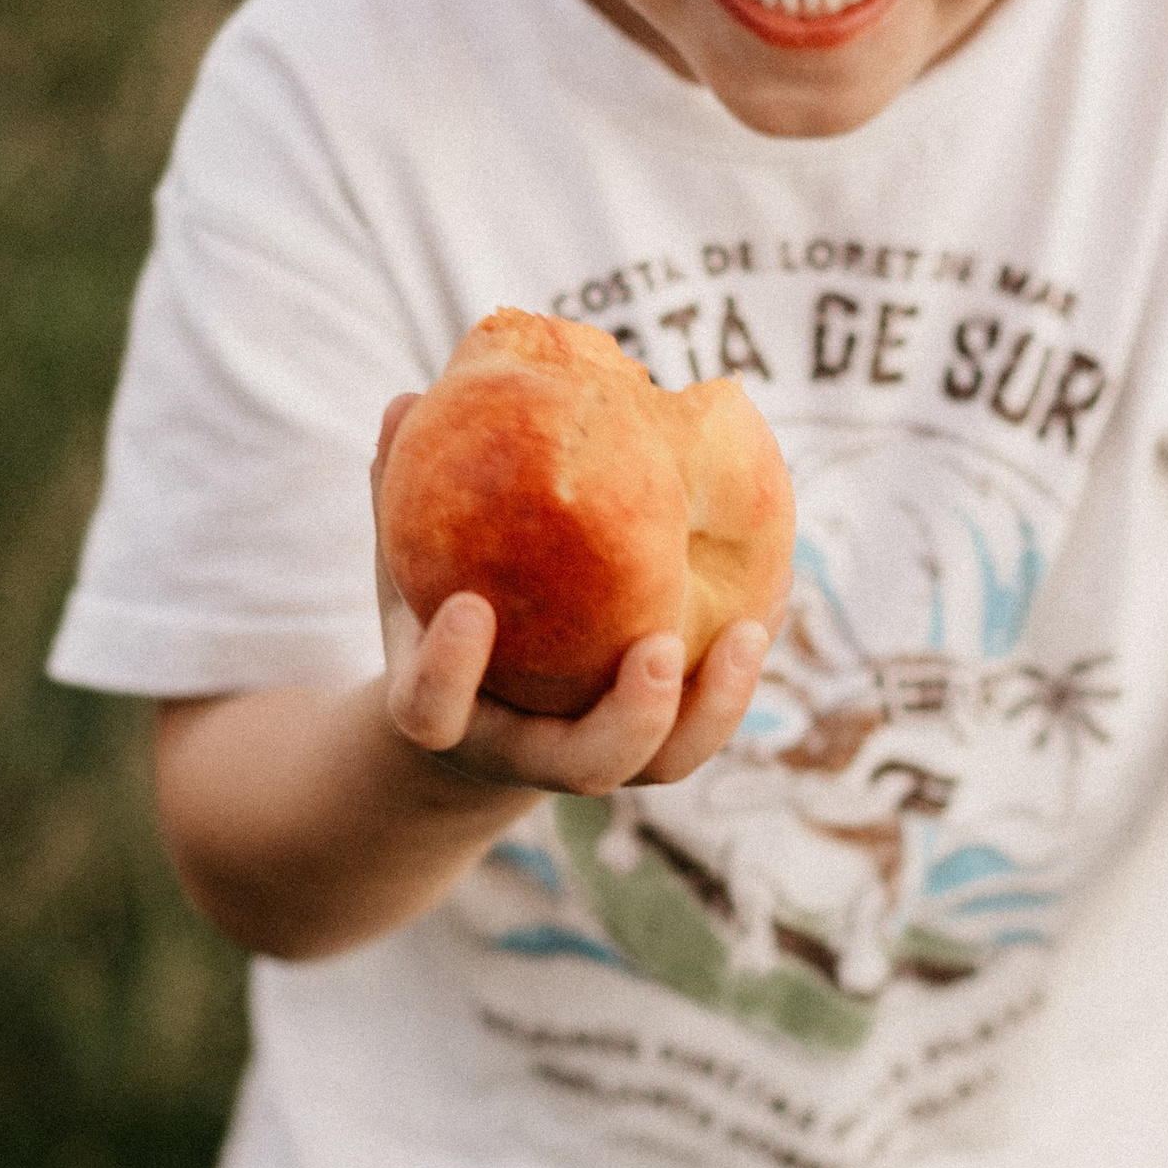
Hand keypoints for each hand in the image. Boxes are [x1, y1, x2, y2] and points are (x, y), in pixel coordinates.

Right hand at [369, 397, 769, 796]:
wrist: (482, 719)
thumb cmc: (438, 622)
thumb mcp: (408, 569)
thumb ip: (397, 500)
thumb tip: (405, 401)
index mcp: (453, 716)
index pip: (433, 711)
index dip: (449, 672)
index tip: (472, 609)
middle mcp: (532, 751)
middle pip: (586, 766)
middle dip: (630, 717)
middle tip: (660, 650)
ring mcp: (600, 753)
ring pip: (663, 762)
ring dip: (714, 706)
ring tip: (748, 632)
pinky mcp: (654, 741)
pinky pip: (705, 720)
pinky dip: (739, 671)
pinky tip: (769, 599)